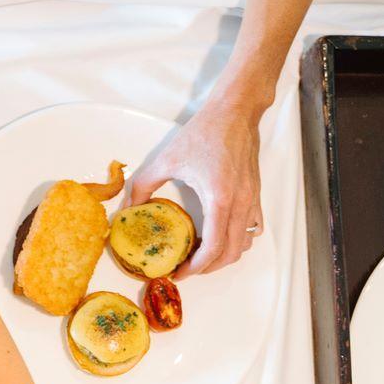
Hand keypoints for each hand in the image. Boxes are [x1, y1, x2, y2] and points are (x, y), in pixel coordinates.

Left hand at [128, 95, 263, 275]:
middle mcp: (241, 203)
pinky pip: (253, 229)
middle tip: (186, 268)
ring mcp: (252, 200)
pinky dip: (237, 241)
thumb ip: (142, 186)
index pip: (213, 249)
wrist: (236, 111)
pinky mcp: (256, 194)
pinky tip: (219, 236)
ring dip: (224, 256)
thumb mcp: (166, 159)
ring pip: (244, 244)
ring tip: (200, 254)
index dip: (195, 268)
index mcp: (219, 199)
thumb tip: (127, 210)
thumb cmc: (205, 132)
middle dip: (208, 268)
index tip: (178, 272)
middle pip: (230, 254)